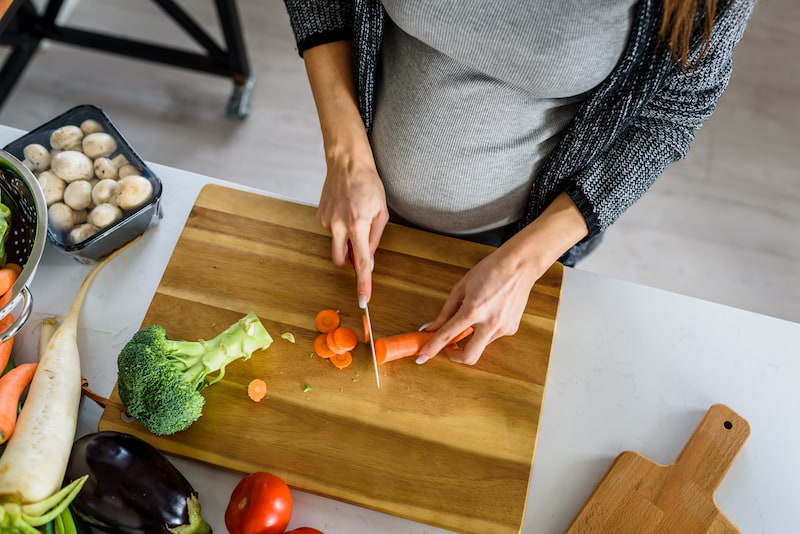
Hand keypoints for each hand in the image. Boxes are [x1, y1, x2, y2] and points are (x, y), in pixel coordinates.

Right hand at [316, 158, 388, 305]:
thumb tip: (368, 262)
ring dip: (347, 241)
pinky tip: (345, 210)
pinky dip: (340, 228)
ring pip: (337, 244)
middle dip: (350, 261)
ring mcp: (326, 221)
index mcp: (358, 225)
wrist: (347, 163)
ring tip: (355, 218)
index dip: (363, 283)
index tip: (363, 300)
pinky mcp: (320, 216)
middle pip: (340, 260)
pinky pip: (332, 232)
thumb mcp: (381, 212)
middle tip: (361, 248)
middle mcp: (339, 226)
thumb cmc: (368, 184)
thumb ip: (375, 239)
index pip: (360, 262)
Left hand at [417, 192, 588, 364]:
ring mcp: (503, 328)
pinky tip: (489, 312)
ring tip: (475, 315)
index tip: (423, 357)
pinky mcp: (511, 328)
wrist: (520, 265)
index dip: (432, 348)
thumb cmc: (490, 270)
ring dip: (472, 337)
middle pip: (469, 357)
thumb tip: (431, 327)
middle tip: (449, 347)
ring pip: (481, 344)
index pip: (448, 335)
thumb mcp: (461, 287)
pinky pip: (492, 336)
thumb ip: (446, 311)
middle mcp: (489, 323)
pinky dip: (485, 330)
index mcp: (473, 310)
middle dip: (455, 357)